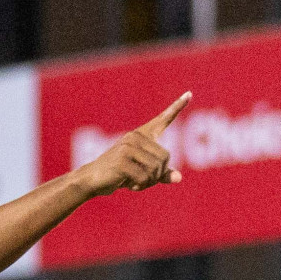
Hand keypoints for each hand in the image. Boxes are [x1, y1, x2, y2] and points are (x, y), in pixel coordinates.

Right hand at [75, 92, 191, 197]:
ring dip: (150, 181)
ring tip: (136, 183)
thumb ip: (160, 174)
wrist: (91, 180)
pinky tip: (130, 185)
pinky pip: (145, 176)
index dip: (177, 107)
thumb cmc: (118, 174)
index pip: (162, 119)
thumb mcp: (142, 173)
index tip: (190, 94)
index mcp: (141, 136)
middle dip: (158, 174)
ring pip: (156, 168)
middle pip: (165, 157)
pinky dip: (141, 185)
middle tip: (145, 181)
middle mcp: (135, 137)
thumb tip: (178, 178)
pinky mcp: (122, 160)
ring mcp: (128, 147)